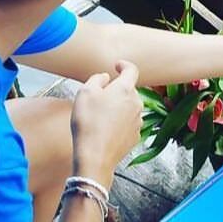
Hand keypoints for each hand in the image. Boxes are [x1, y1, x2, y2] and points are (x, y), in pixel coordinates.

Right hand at [70, 60, 141, 182]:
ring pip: (128, 107)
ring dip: (117, 107)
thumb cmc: (89, 123)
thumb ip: (97, 79)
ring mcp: (137, 121)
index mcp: (125, 90)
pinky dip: (119, 122)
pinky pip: (128, 123)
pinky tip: (105, 129)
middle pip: (128, 90)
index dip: (124, 65)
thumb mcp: (85, 92)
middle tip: (98, 98)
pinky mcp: (135, 136)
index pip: (132, 70)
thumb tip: (105, 78)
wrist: (95, 156)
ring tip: (99, 116)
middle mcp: (136, 104)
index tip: (117, 66)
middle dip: (116, 91)